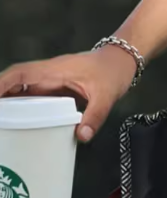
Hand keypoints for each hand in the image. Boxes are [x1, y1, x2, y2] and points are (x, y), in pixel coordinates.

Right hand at [0, 47, 137, 141]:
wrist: (124, 60)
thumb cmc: (113, 71)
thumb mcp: (107, 94)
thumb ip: (95, 115)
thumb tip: (81, 137)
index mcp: (54, 70)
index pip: (19, 73)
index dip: (0, 85)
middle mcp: (47, 74)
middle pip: (14, 84)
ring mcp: (50, 81)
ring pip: (21, 92)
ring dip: (8, 105)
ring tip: (2, 126)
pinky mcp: (55, 89)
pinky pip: (32, 98)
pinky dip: (22, 109)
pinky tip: (18, 125)